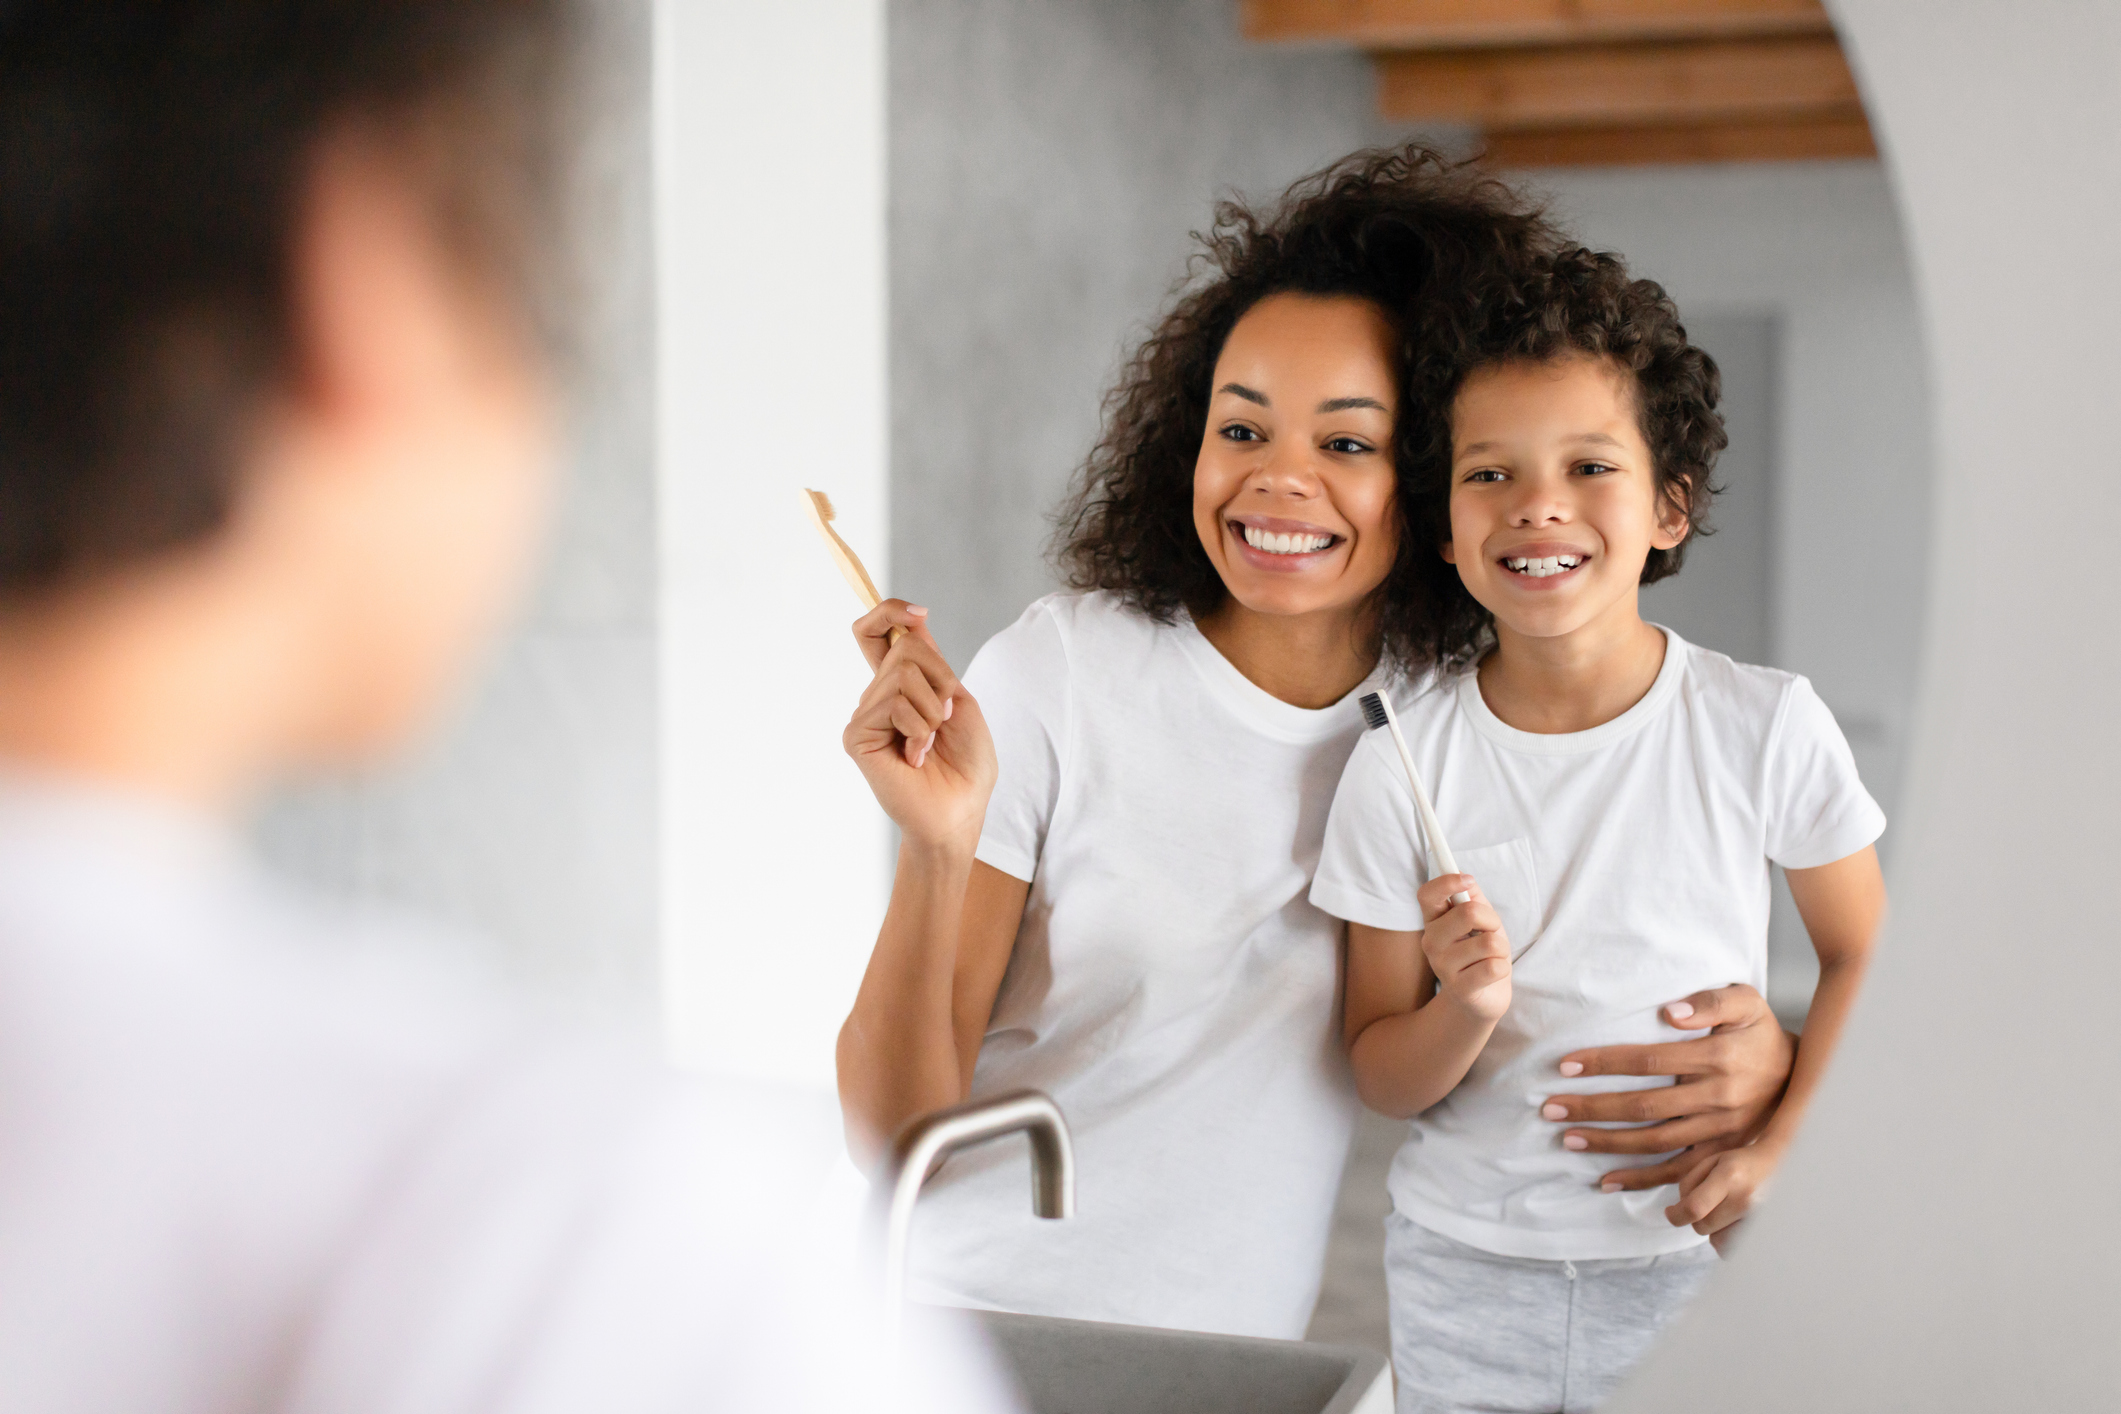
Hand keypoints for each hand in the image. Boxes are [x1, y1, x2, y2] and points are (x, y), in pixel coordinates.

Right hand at [842, 601, 995, 850]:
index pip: (876, 632)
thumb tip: (911, 619)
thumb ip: (931, 661)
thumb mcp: (958, 700)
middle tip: (944, 718)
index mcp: (900, 686)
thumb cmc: (965, 764)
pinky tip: (915, 757)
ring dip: (933, 709)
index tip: (918, 613)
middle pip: (906, 645)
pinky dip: (919, 729)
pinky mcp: (856, 735)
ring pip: (903, 672)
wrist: (960, 811)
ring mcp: (864, 715)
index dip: (889, 611)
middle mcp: (877, 696)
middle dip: (940, 678)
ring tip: (930, 742)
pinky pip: (894, 703)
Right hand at [1416, 873, 1510, 1021]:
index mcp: (1433, 921)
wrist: (1482, 998)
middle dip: (1492, 920)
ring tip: (1492, 957)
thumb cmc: (1481, 953)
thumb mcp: (1481, 921)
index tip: (1468, 881)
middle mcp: (1431, 942)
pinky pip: (1495, 967)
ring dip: (1501, 949)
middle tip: (1490, 932)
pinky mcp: (1460, 989)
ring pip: (1489, 943)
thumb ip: (1473, 897)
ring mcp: (1443, 967)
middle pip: (1469, 913)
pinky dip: (1503, 968)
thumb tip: (1464, 875)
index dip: (1447, 882)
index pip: (1427, 894)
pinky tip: (1492, 974)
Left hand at [1540, 983, 1794, 1195]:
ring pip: (1655, 1143)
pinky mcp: (1722, 1154)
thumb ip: (1712, 1001)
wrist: (1805, 1079)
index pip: (1649, 1061)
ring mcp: (1720, 1131)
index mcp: (1718, 1058)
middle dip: (1593, 1108)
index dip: (1605, 1063)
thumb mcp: (1748, 1003)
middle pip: (1644, 1107)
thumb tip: (1670, 1011)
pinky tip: (1606, 1181)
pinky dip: (1641, 1180)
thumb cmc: (1762, 1034)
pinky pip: (1678, 1173)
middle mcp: (1718, 1098)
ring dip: (1609, 1144)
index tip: (1566, 1065)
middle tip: (1551, 1109)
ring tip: (1569, 1140)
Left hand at [1669, 1140, 1782, 1251]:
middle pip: (1702, 1226)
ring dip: (1713, 1230)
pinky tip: (1732, 1223)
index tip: (1670, 1212)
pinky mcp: (1766, 1230)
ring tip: (1723, 1212)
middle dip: (1696, 1218)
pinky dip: (1727, 1239)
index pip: (1695, 1207)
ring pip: (1717, 1241)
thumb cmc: (1739, 1163)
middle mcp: (1746, 1199)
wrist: (1779, 1165)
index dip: (1676, 1215)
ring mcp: (1759, 1218)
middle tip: (1706, 1204)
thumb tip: (1678, 1212)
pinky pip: (1734, 1249)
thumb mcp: (1710, 1162)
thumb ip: (1689, 1185)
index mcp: (1729, 1176)